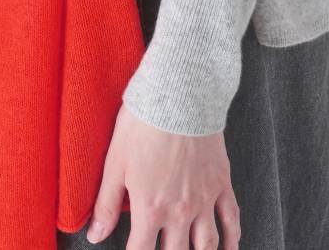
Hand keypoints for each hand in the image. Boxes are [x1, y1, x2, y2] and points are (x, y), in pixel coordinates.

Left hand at [85, 100, 240, 247]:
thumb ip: (106, 204)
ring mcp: (204, 198)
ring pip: (207, 245)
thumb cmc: (144, 123)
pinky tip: (230, 248)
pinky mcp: (221, 182)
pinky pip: (231, 218)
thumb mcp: (115, 162)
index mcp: (150, 208)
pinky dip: (233, 239)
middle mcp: (179, 211)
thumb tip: (95, 235)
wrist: (180, 93)